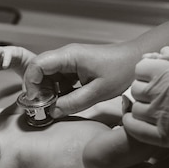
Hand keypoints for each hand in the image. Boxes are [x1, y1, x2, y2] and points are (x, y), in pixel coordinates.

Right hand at [23, 43, 139, 117]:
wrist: (137, 60)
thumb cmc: (122, 70)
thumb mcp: (98, 92)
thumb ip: (73, 103)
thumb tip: (52, 112)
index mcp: (69, 56)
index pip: (37, 65)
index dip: (31, 83)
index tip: (34, 100)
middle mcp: (66, 56)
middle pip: (39, 70)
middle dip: (38, 89)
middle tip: (44, 107)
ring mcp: (69, 61)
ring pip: (47, 76)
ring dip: (48, 91)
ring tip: (56, 106)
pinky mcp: (74, 68)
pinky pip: (58, 79)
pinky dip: (58, 91)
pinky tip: (66, 101)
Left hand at [123, 47, 168, 156]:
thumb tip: (162, 51)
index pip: (140, 67)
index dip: (147, 70)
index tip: (155, 75)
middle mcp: (160, 94)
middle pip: (135, 87)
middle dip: (143, 88)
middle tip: (156, 92)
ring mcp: (159, 116)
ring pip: (134, 107)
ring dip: (140, 106)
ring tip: (153, 107)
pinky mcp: (162, 137)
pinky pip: (133, 128)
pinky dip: (131, 123)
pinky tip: (139, 120)